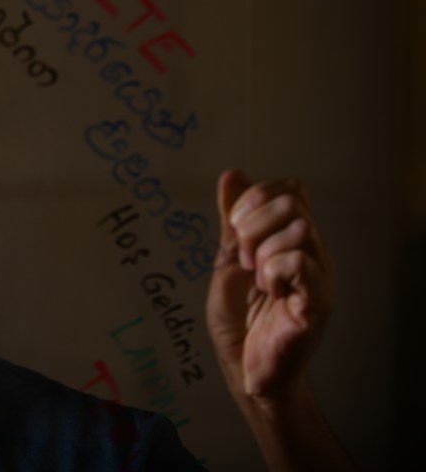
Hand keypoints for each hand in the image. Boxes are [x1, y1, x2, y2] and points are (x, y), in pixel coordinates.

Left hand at [207, 169, 333, 407]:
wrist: (246, 371)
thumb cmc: (240, 321)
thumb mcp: (227, 261)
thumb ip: (232, 221)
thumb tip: (233, 174)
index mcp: (292, 241)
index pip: (291, 189)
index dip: (257, 197)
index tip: (235, 226)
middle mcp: (312, 254)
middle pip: (292, 203)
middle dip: (253, 224)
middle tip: (243, 258)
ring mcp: (318, 278)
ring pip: (298, 230)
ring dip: (261, 251)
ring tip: (256, 280)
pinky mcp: (316, 303)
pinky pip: (301, 263)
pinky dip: (273, 271)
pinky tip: (268, 290)